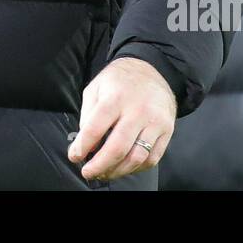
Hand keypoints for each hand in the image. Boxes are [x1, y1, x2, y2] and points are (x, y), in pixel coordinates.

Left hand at [68, 55, 176, 181]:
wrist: (152, 69)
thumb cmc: (119, 80)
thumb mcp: (96, 87)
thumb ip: (87, 114)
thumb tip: (85, 144)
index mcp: (116, 98)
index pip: (96, 127)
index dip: (83, 146)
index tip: (74, 156)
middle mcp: (138, 111)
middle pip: (118, 148)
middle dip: (99, 165)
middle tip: (87, 172)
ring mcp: (155, 122)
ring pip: (136, 157)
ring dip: (117, 171)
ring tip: (104, 173)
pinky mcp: (167, 131)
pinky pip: (152, 158)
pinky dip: (136, 168)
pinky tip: (124, 166)